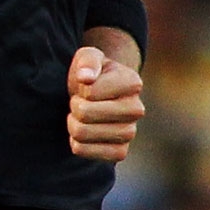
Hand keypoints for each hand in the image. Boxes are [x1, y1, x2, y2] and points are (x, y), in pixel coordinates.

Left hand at [67, 46, 143, 162]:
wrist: (97, 97)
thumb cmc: (92, 74)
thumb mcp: (88, 57)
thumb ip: (88, 62)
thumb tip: (86, 78)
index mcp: (133, 82)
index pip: (89, 92)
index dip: (80, 88)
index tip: (87, 85)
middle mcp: (137, 110)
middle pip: (84, 114)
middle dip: (74, 106)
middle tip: (81, 102)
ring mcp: (130, 133)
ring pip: (81, 133)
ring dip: (72, 123)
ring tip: (82, 115)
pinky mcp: (119, 152)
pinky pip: (82, 151)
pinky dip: (75, 141)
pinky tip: (85, 131)